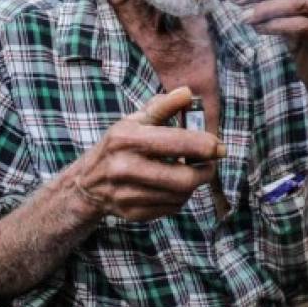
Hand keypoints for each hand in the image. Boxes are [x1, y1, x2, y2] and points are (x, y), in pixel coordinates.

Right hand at [73, 86, 222, 220]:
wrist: (87, 183)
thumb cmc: (119, 145)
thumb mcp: (135, 121)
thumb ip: (163, 106)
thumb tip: (188, 93)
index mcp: (126, 139)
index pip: (177, 143)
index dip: (206, 146)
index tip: (220, 147)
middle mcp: (125, 168)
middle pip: (184, 178)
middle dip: (206, 171)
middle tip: (210, 165)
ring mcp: (128, 194)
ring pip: (181, 195)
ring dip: (193, 184)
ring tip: (190, 172)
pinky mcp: (134, 214)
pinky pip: (172, 208)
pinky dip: (180, 197)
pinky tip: (173, 186)